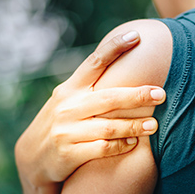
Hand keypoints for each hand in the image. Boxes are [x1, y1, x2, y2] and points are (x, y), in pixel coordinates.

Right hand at [15, 31, 165, 187]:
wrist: (33, 158)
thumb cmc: (61, 124)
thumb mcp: (67, 102)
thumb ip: (89, 89)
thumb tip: (123, 65)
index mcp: (68, 89)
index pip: (93, 63)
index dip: (114, 47)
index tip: (136, 36)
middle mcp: (66, 107)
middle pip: (108, 97)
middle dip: (137, 95)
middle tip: (161, 93)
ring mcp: (66, 131)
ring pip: (108, 126)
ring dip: (134, 125)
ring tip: (154, 125)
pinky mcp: (68, 154)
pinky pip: (101, 148)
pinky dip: (120, 145)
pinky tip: (133, 143)